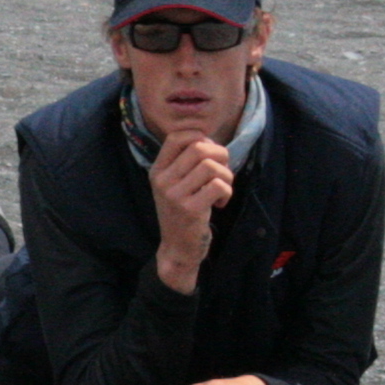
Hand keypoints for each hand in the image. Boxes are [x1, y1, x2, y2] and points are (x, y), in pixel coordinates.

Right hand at [146, 131, 233, 293]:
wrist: (177, 248)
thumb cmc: (182, 212)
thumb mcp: (174, 184)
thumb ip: (186, 162)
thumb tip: (210, 140)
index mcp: (158, 170)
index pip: (177, 136)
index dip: (200, 137)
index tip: (208, 154)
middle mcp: (163, 180)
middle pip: (199, 147)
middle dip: (220, 155)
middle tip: (222, 172)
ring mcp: (175, 195)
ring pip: (211, 166)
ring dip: (226, 176)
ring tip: (222, 189)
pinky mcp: (190, 210)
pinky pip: (219, 186)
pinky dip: (227, 193)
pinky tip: (220, 203)